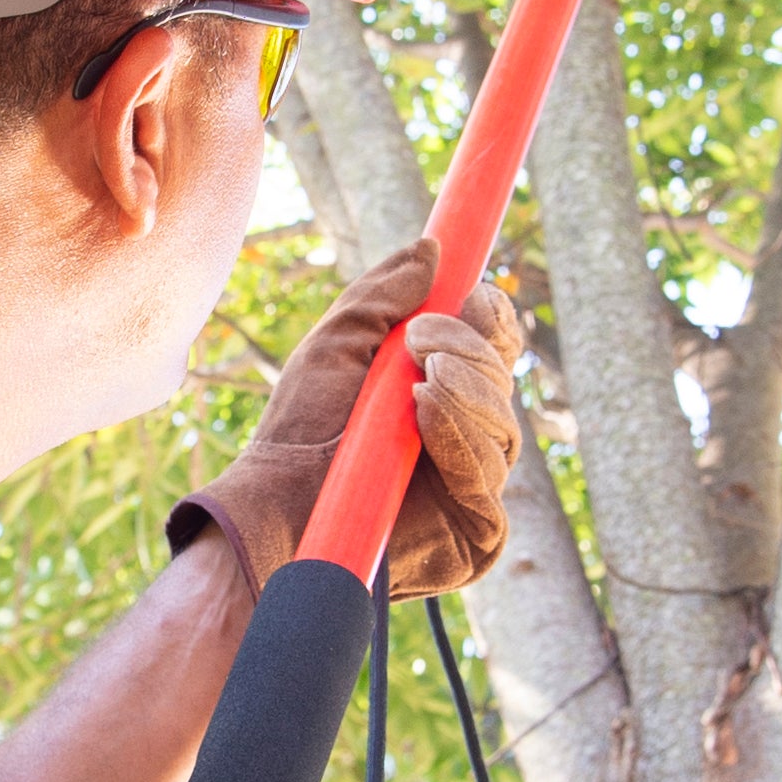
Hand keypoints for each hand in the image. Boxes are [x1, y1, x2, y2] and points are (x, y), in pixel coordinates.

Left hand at [171, 239, 523, 603]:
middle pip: (503, 381)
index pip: (493, 349)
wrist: (277, 497)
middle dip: (468, 351)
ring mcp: (473, 487)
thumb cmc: (300, 427)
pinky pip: (490, 480)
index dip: (490, 318)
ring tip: (418, 385)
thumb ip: (384, 295)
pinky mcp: (475, 534)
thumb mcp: (339, 343)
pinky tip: (426, 414)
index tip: (470, 294)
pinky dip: (462, 440)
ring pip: (504, 427)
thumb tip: (431, 248)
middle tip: (417, 341)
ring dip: (464, 393)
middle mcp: (465, 437)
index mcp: (440, 392)